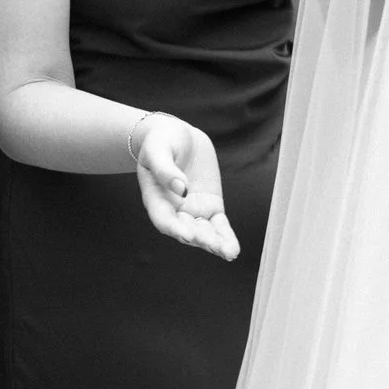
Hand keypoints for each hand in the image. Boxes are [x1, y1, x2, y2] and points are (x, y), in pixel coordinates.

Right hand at [132, 113, 239, 261]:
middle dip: (201, 239)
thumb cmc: (160, 142)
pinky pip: (218, 223)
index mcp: (156, 199)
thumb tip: (181, 188)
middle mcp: (174, 209)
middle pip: (187, 230)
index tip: (189, 235)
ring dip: (216, 243)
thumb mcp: (157, 151)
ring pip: (205, 231)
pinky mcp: (210, 204)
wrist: (176, 136)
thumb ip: (166, 169)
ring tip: (230, 253)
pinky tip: (233, 249)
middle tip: (215, 246)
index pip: (165, 219)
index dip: (176, 228)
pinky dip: (226, 235)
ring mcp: (193, 208)